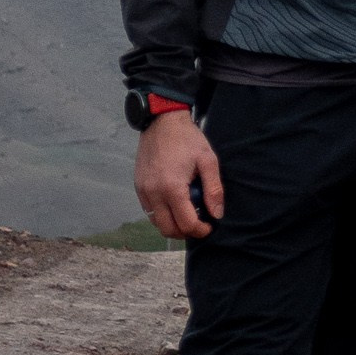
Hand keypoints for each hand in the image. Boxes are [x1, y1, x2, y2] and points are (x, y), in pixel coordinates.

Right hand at [135, 110, 224, 240]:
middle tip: (198, 224)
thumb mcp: (208, 160)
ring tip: (187, 214)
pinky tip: (174, 203)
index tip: (209, 226)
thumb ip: (214, 190)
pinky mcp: (138, 186)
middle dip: (185, 232)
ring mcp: (143, 190)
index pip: (186, 223)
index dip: (200, 230)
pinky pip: (149, 210)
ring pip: (156, 222)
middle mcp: (153, 193)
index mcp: (172, 188)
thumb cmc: (187, 139)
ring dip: (172, 224)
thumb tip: (216, 214)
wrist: (162, 122)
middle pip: (168, 229)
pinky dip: (162, 214)